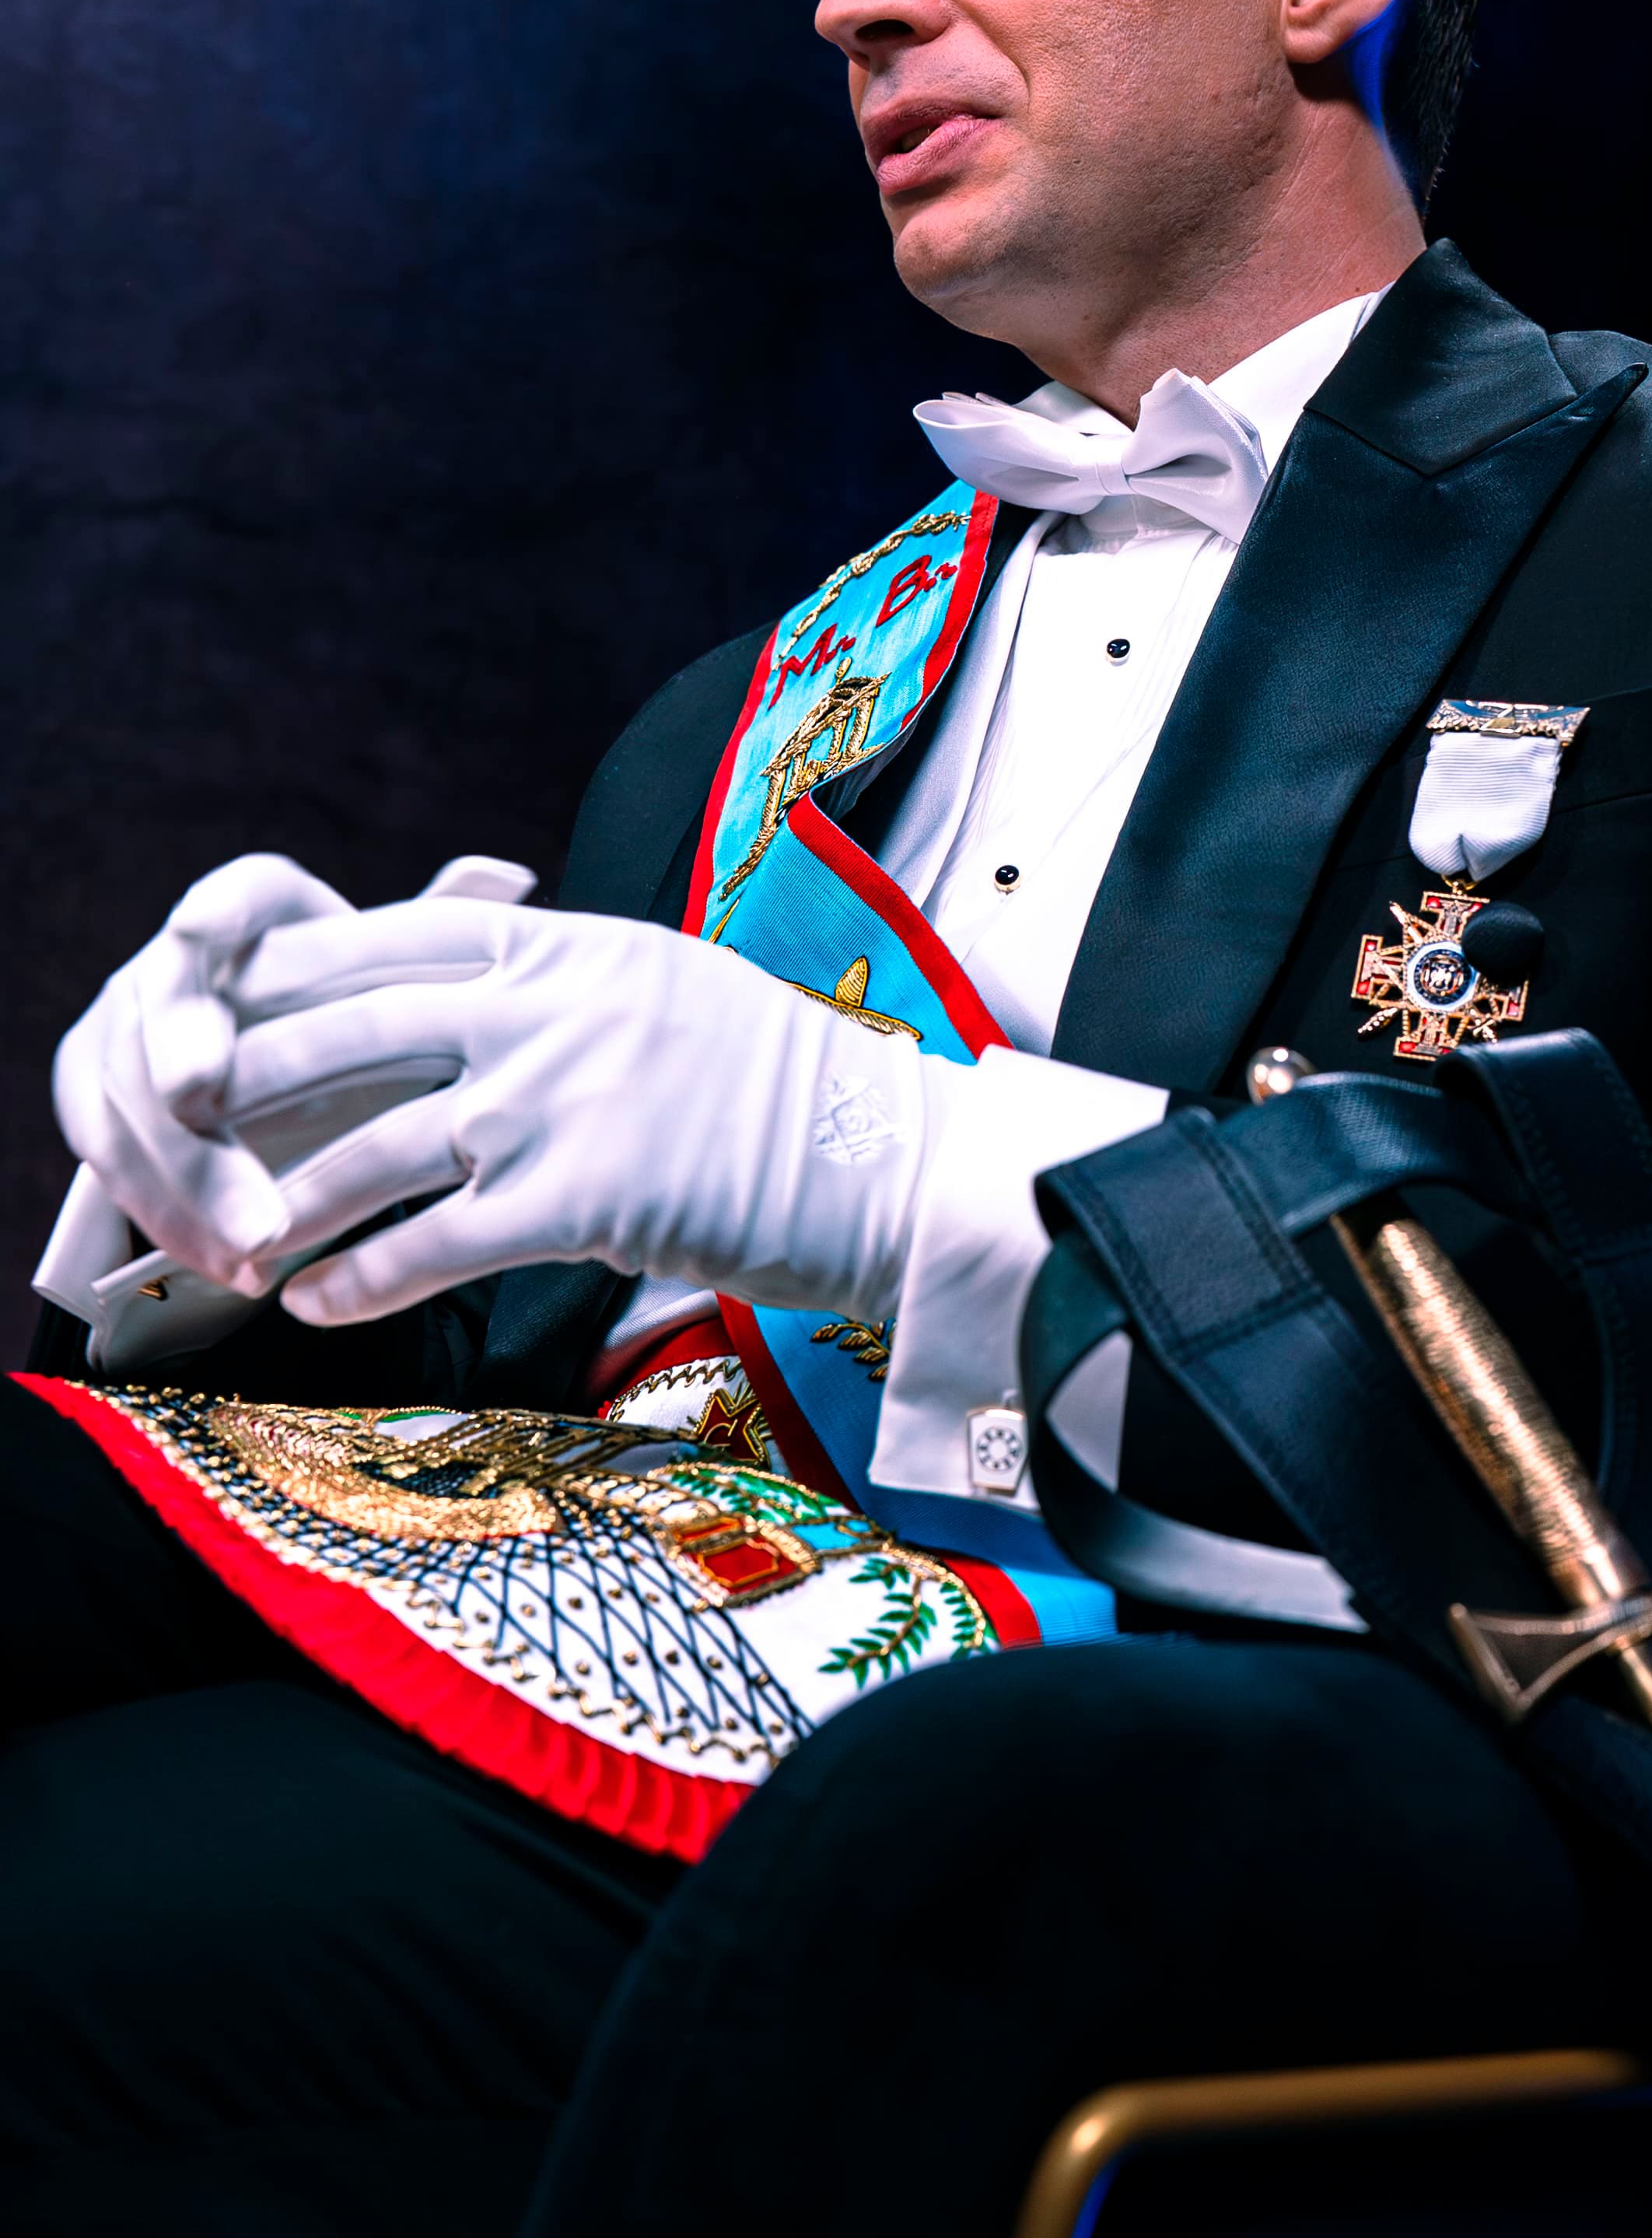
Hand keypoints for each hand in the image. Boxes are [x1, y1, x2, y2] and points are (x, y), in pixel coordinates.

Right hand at [51, 851, 536, 1288]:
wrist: (311, 1113)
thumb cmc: (375, 1041)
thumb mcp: (414, 1001)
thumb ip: (447, 940)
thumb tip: (510, 872)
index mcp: (256, 919)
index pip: (233, 898)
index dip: (215, 908)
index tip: (201, 925)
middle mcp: (176, 965)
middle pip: (165, 1001)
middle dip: (178, 1051)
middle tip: (198, 1100)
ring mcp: (124, 1033)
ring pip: (129, 1098)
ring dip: (186, 1173)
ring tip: (257, 1240)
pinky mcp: (98, 1106)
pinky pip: (115, 1166)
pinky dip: (172, 1218)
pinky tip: (230, 1265)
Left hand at [213, 895, 940, 1326]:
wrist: (880, 1156)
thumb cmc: (780, 1082)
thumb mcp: (670, 985)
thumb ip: (572, 973)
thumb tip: (491, 951)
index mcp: (577, 947)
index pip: (409, 935)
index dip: (307, 962)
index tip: (232, 985)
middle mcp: (561, 1011)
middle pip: (366, 1028)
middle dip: (262, 1069)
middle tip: (185, 1102)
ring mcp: (570, 1103)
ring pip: (386, 1146)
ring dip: (296, 1196)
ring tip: (235, 1234)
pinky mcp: (589, 1198)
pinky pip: (443, 1240)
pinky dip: (368, 1275)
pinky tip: (318, 1302)